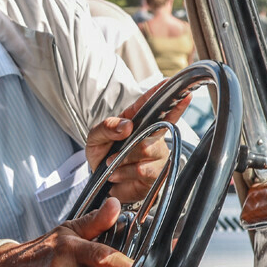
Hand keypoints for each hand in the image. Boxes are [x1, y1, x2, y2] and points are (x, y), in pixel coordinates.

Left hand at [85, 81, 190, 202]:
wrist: (101, 184)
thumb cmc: (102, 155)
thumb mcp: (95, 138)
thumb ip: (106, 127)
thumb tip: (126, 125)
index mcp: (136, 119)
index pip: (152, 102)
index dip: (162, 92)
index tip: (171, 82)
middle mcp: (152, 134)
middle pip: (154, 129)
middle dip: (129, 145)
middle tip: (111, 155)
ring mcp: (157, 153)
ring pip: (147, 151)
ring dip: (124, 160)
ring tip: (113, 166)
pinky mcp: (158, 173)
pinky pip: (144, 170)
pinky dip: (126, 173)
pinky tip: (119, 175)